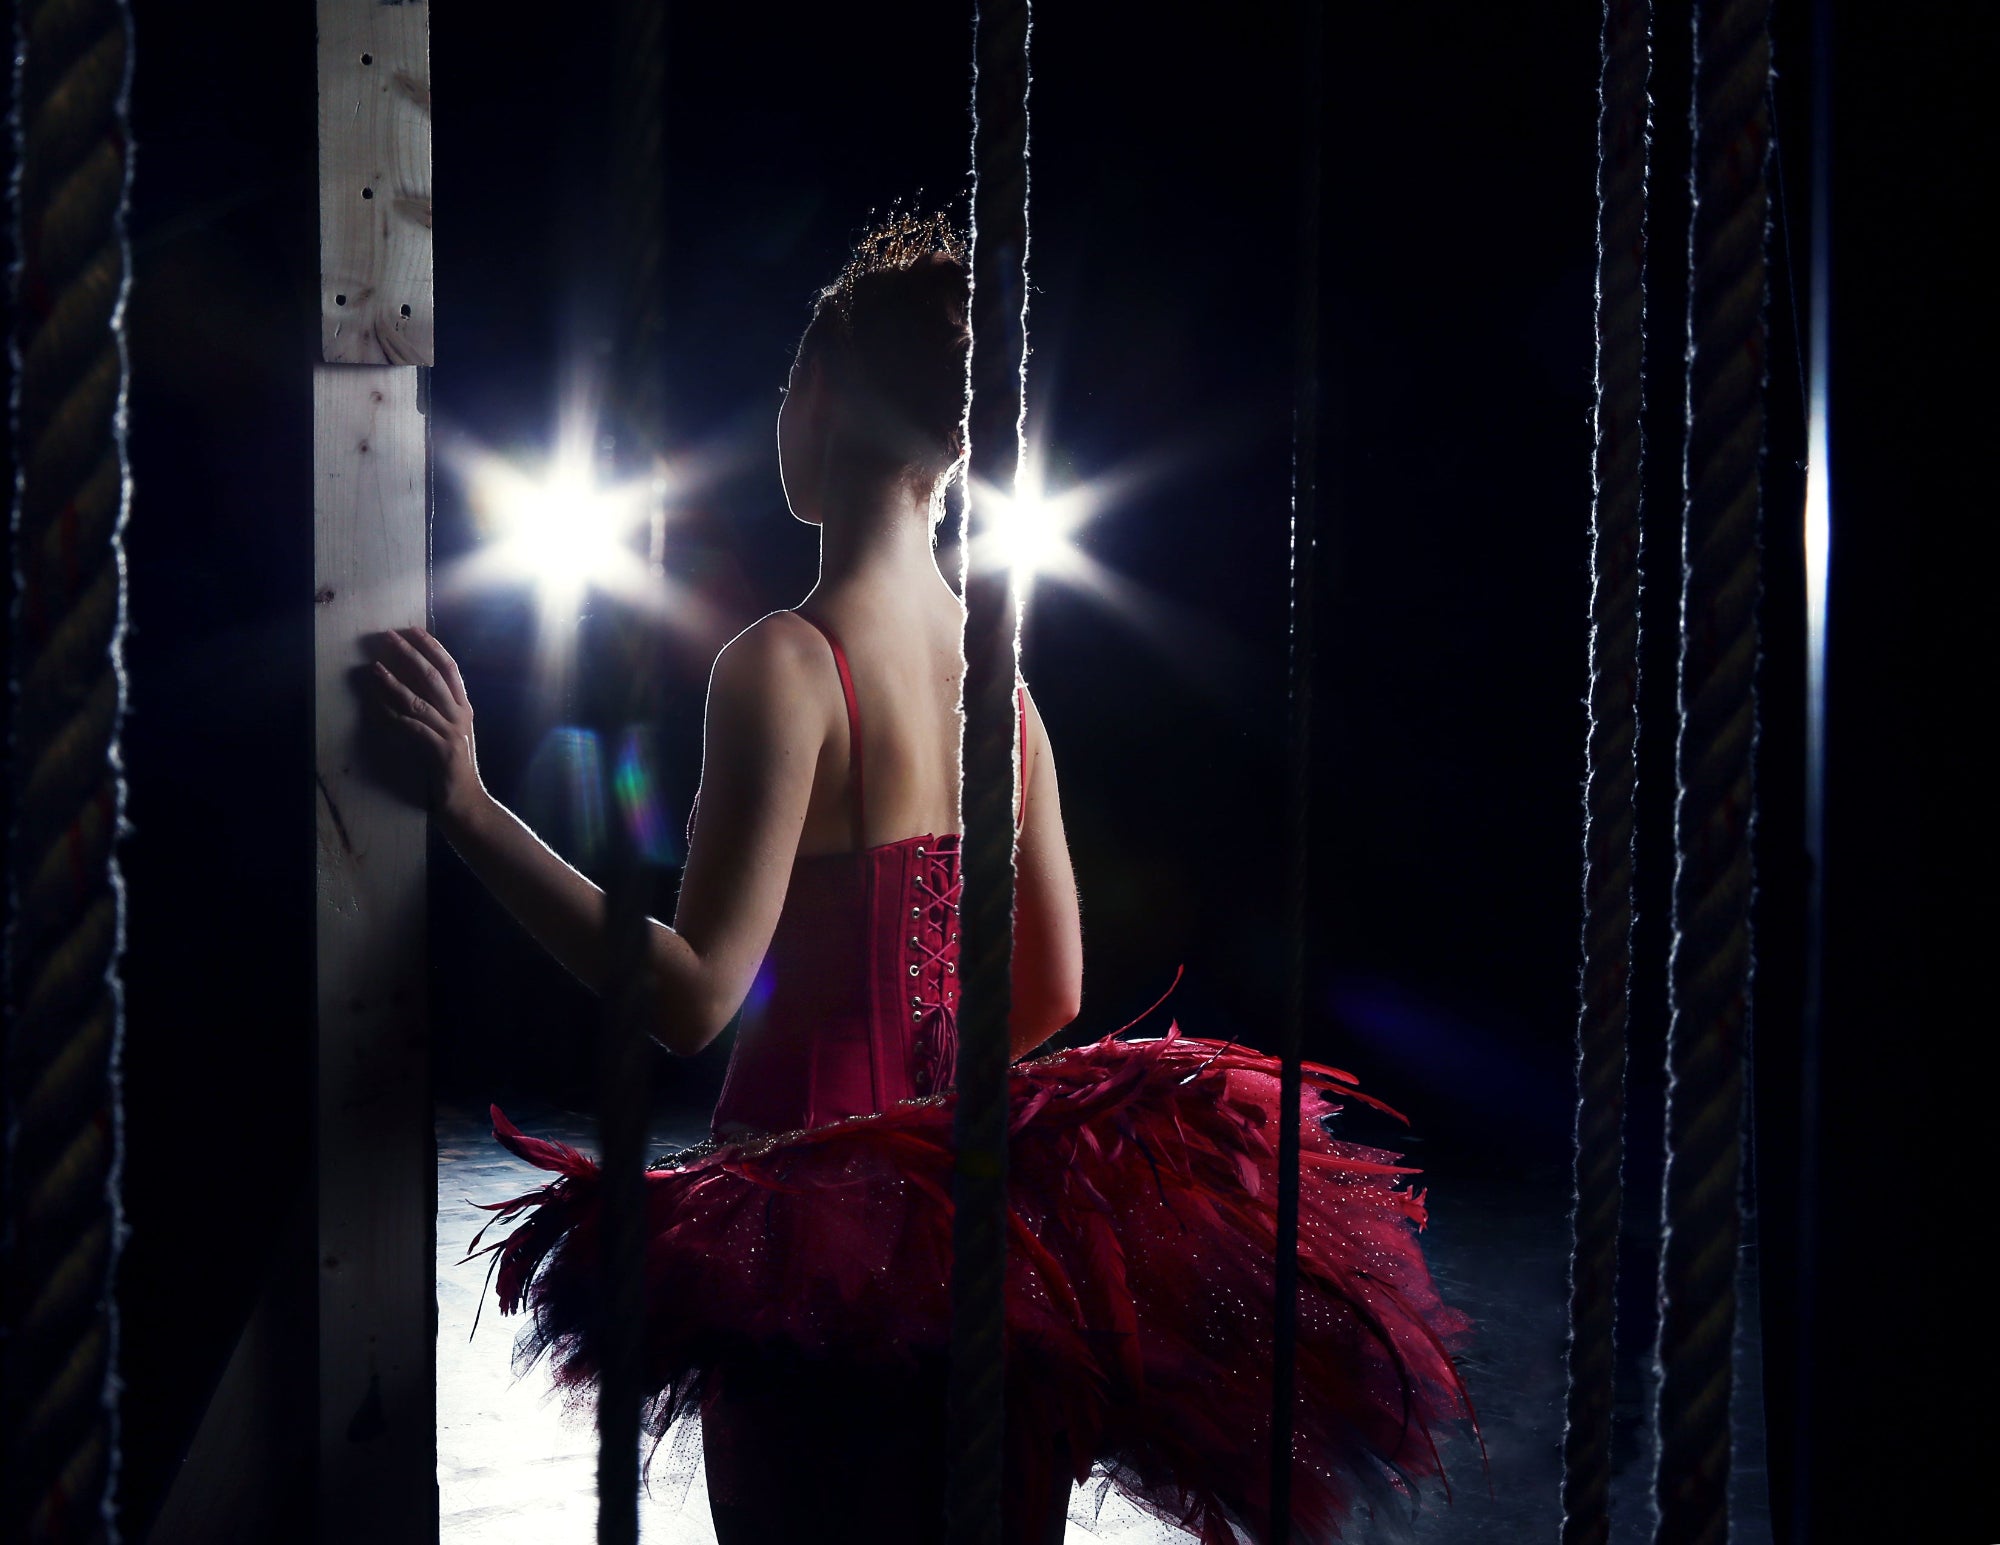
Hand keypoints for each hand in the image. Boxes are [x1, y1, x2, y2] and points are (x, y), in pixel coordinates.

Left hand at [366, 626, 486, 826]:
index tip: (412, 630)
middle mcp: (460, 716)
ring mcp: (451, 733)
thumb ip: (438, 710)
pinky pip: (411, 727)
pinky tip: (375, 705)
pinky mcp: (439, 751)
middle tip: (387, 637)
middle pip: (434, 677)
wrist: (467, 802)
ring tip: (374, 668)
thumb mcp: (451, 732)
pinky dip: (391, 715)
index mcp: (464, 708)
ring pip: (419, 700)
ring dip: (393, 682)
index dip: (432, 646)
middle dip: (410, 654)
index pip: (450, 669)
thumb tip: (412, 685)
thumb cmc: (454, 768)